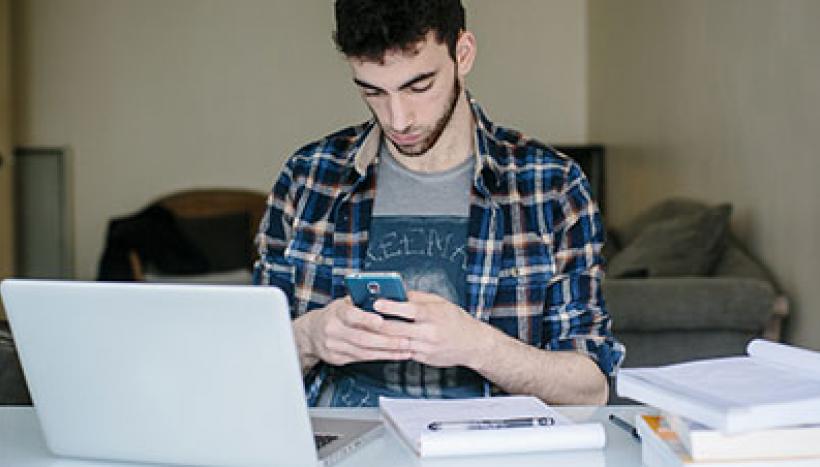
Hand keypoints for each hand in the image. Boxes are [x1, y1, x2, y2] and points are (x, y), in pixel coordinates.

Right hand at [298, 297, 412, 365]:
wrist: (311, 333)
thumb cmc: (336, 314)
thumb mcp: (345, 303)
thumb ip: (362, 301)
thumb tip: (388, 297)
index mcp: (336, 312)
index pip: (350, 315)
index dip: (365, 319)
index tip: (380, 321)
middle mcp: (333, 330)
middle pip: (361, 338)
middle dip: (386, 341)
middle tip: (405, 340)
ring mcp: (334, 346)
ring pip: (364, 352)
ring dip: (387, 352)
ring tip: (405, 349)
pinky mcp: (337, 358)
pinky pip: (362, 360)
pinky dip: (381, 357)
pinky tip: (394, 355)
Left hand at [374, 291, 490, 368]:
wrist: (473, 344)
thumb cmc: (456, 320)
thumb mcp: (440, 303)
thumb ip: (418, 298)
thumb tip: (397, 292)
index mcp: (433, 315)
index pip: (410, 310)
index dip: (391, 306)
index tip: (376, 302)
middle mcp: (429, 333)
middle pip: (397, 329)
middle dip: (377, 323)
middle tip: (361, 317)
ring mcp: (425, 348)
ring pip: (396, 343)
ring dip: (379, 337)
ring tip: (364, 329)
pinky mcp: (422, 358)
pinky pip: (402, 352)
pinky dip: (389, 346)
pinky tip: (378, 341)